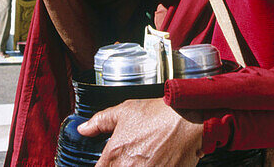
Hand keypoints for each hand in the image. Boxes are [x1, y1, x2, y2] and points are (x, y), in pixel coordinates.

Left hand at [78, 98, 203, 166]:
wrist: (189, 120)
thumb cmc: (159, 115)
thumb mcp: (125, 111)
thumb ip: (99, 122)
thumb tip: (83, 129)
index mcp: (113, 156)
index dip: (104, 166)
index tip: (111, 161)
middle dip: (121, 166)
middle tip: (132, 158)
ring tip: (144, 160)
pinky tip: (155, 163)